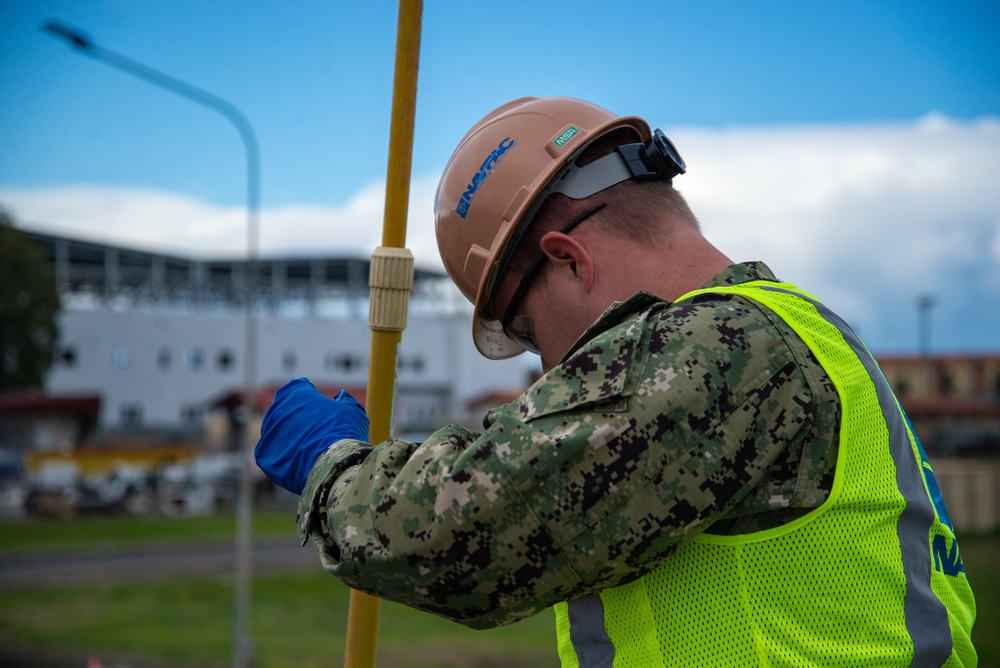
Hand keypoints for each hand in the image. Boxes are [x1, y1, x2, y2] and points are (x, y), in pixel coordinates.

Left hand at [254, 378, 368, 493]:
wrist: (332, 464)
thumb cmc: (344, 432)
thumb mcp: (353, 411)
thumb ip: (346, 401)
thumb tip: (342, 396)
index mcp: (297, 392)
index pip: (300, 386)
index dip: (311, 396)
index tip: (320, 406)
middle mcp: (278, 408)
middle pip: (286, 408)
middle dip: (298, 416)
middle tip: (315, 430)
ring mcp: (268, 431)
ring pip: (279, 431)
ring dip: (290, 436)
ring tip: (310, 448)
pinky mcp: (264, 454)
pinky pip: (274, 453)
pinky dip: (285, 456)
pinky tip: (301, 462)